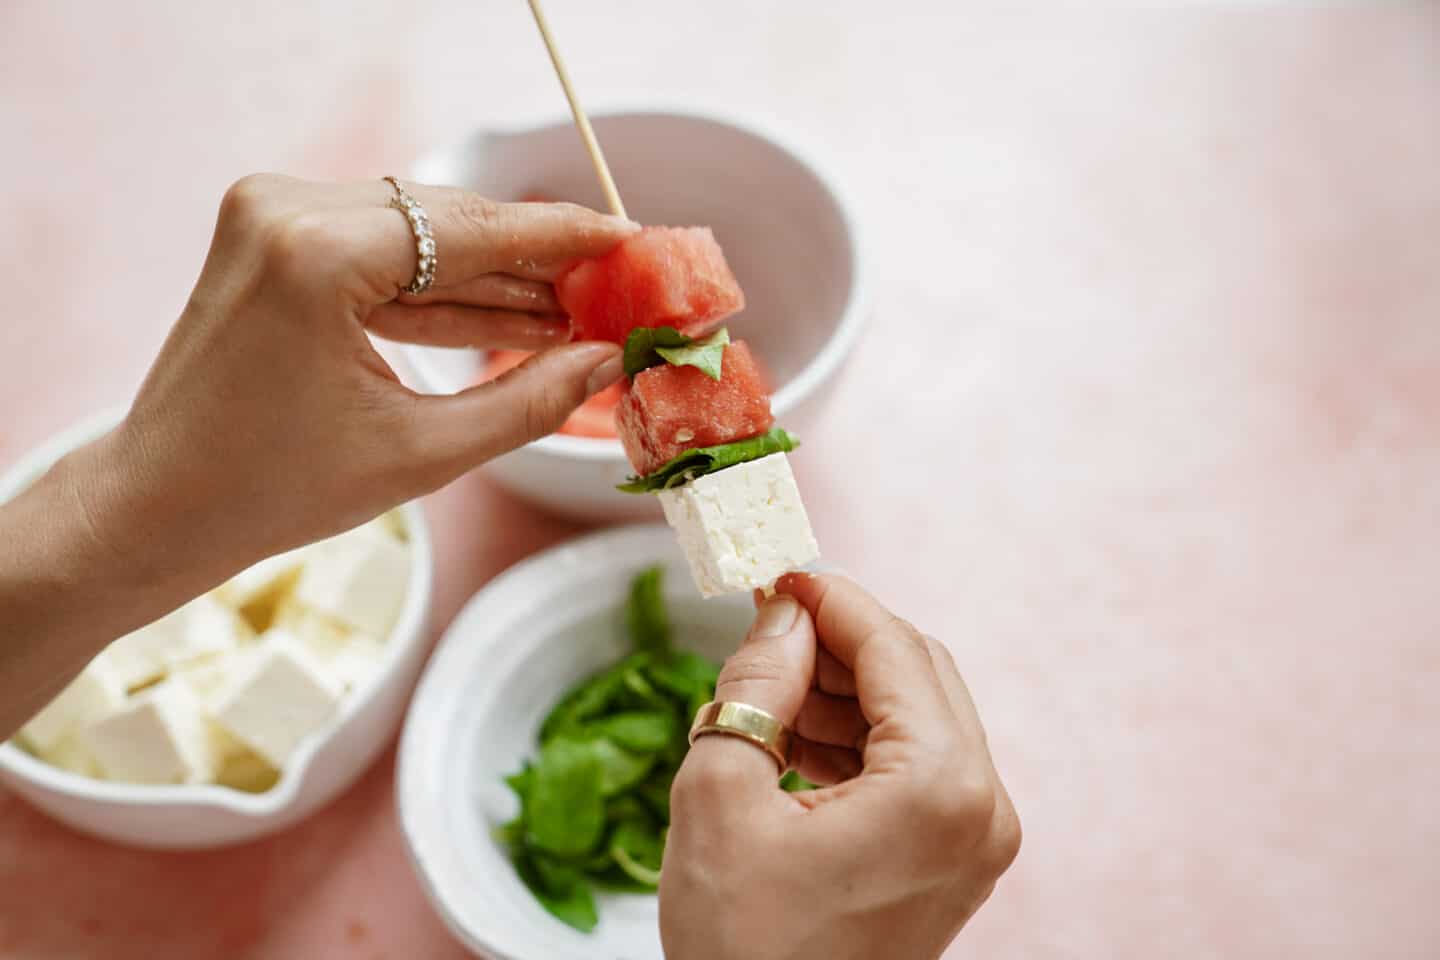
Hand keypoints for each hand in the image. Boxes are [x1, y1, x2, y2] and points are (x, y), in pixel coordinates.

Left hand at [0, 175, 633, 737]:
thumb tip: (611, 361)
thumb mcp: (423, 453)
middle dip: (535, 262)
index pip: (472, 230)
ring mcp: (270, 214)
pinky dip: (440, 289)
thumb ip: (531, 401)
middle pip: (449, 223)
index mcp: (315, 254)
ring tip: (575, 313)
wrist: (159, 504)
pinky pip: (382, 252)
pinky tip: (511, 315)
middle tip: (614, 288)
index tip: (632, 237)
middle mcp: (285, 209)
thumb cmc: (275, 491)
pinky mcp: (270, 234)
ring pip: (420, 235)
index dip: (564, 237)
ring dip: (494, 278)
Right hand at [660, 574, 1020, 959]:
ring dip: (842, 688)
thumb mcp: (721, 798)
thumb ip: (755, 686)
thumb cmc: (743, 947)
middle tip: (763, 622)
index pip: (893, 647)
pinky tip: (790, 735)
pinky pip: (912, 766)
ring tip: (763, 684)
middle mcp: (981, 808)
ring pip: (914, 716)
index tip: (776, 569)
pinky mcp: (953, 860)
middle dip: (837, 640)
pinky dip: (854, 738)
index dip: (830, 598)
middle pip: (915, 674)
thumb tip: (780, 615)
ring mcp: (975, 838)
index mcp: (941, 789)